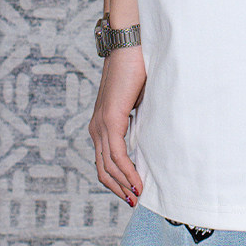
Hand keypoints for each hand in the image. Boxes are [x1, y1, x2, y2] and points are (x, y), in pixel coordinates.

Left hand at [89, 44, 145, 204]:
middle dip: (119, 188)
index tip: (132, 191)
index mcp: (101, 124)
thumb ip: (138, 120)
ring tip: (139, 196)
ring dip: (123, 185)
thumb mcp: (138, 101)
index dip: (116, 180)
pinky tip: (138, 182)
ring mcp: (100, 124)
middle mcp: (96, 127)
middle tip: (135, 201)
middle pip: (102, 170)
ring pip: (108, 166)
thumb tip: (150, 137)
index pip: (104, 161)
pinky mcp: (110, 120)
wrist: (129, 44)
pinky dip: (127, 172)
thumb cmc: (137, 68)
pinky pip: (117, 155)